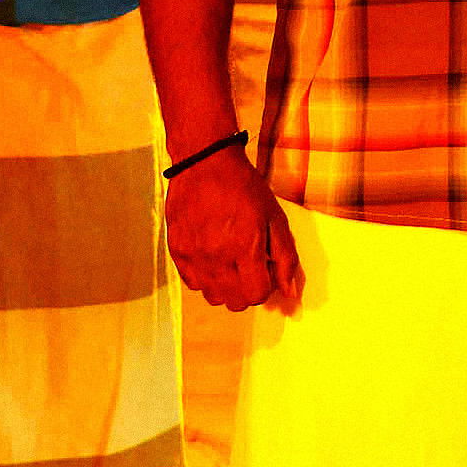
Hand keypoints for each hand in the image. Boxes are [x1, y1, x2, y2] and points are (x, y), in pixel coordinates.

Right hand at [165, 146, 301, 312]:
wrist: (205, 163)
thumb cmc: (244, 187)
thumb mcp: (275, 218)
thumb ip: (285, 257)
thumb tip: (289, 291)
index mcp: (244, 247)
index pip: (257, 295)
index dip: (265, 286)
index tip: (265, 271)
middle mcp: (216, 256)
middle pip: (235, 302)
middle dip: (247, 289)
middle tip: (249, 267)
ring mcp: (193, 255)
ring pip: (212, 297)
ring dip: (226, 286)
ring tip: (230, 261)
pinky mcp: (176, 251)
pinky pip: (193, 283)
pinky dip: (205, 277)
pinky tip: (213, 256)